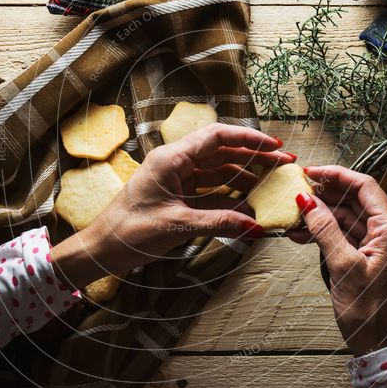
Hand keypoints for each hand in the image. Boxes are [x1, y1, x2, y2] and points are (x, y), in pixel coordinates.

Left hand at [51, 124, 294, 288]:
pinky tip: (251, 205)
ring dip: (246, 177)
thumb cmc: (129, 232)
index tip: (275, 145)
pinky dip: (231, 198)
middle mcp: (175, 164)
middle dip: (254, 157)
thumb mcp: (176, 226)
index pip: (216, 137)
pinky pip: (211, 192)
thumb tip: (255, 226)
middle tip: (285, 163)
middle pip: (222, 153)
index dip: (248, 138)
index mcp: (170, 159)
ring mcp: (177, 180)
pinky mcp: (178, 197)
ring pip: (219, 172)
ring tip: (273, 183)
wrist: (101, 250)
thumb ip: (218, 223)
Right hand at [288, 166, 386, 355]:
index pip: (365, 186)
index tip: (311, 172)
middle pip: (356, 200)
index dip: (337, 175)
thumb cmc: (367, 311)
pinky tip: (302, 234)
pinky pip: (347, 234)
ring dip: (321, 215)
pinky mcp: (372, 255)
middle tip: (297, 192)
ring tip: (294, 218)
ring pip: (348, 217)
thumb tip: (306, 200)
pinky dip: (326, 232)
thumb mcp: (342, 266)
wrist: (378, 345)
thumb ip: (324, 229)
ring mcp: (382, 244)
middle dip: (325, 195)